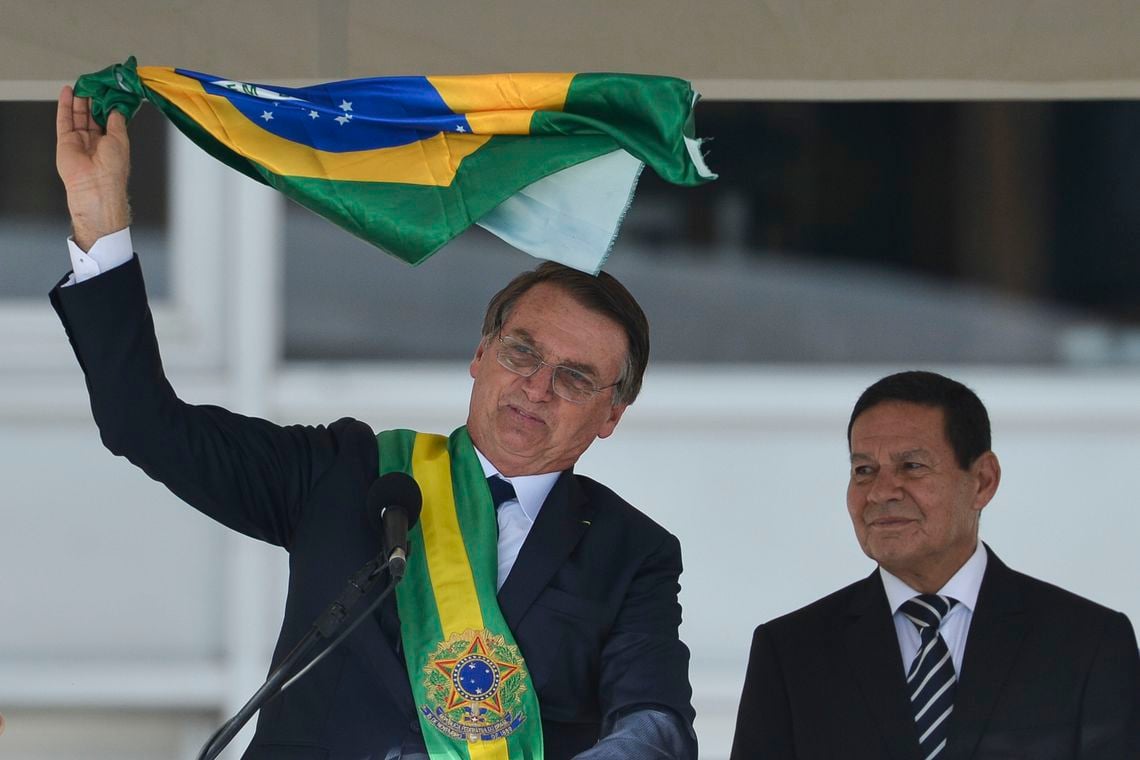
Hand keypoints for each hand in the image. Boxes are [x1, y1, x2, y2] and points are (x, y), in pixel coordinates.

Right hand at [56, 84, 130, 250]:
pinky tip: (67, 92)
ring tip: (82, 84)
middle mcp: (96, 142)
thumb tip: (116, 109)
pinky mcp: (65, 141)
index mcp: (112, 143)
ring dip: (79, 99)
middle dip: (93, 100)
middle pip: (92, 115)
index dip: (108, 105)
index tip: (109, 91)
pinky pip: (64, 119)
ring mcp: (80, 141)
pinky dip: (65, 105)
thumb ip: (116, 122)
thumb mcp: (121, 140)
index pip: (108, 120)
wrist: (95, 186)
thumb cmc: (112, 170)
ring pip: (78, 115)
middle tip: (95, 84)